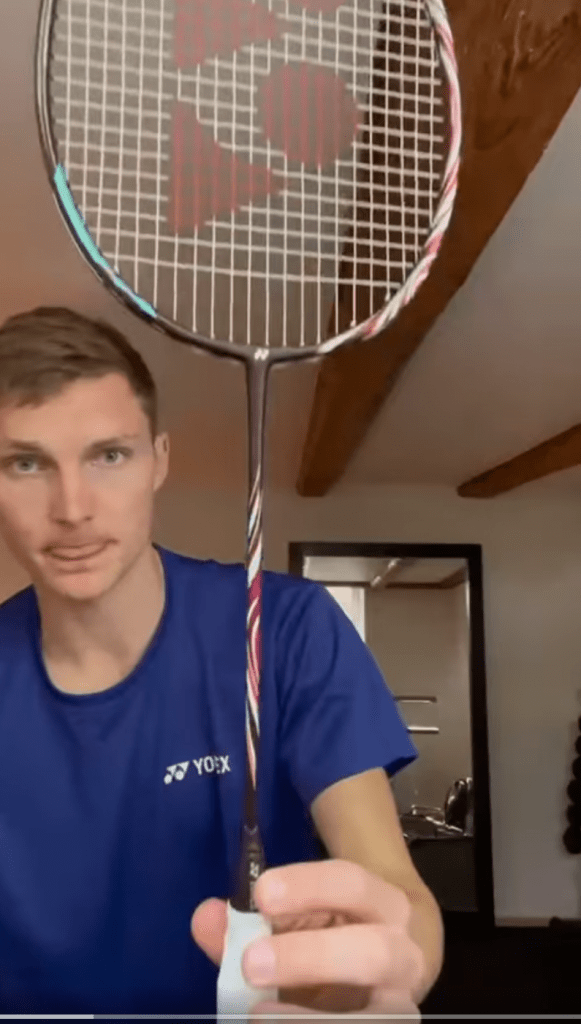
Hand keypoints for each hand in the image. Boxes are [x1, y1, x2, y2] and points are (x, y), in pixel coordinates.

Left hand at [191, 858, 423, 1020]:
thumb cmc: (336, 934)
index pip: (352, 883)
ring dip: (313, 1018)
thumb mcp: (300, 918)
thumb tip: (205, 918)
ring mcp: (401, 1002)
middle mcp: (403, 951)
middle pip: (373, 951)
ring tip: (258, 1016)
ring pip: (383, 1016)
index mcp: (380, 902)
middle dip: (312, 956)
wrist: (396, 967)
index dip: (309, 886)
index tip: (262, 894)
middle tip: (251, 963)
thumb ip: (252, 921)